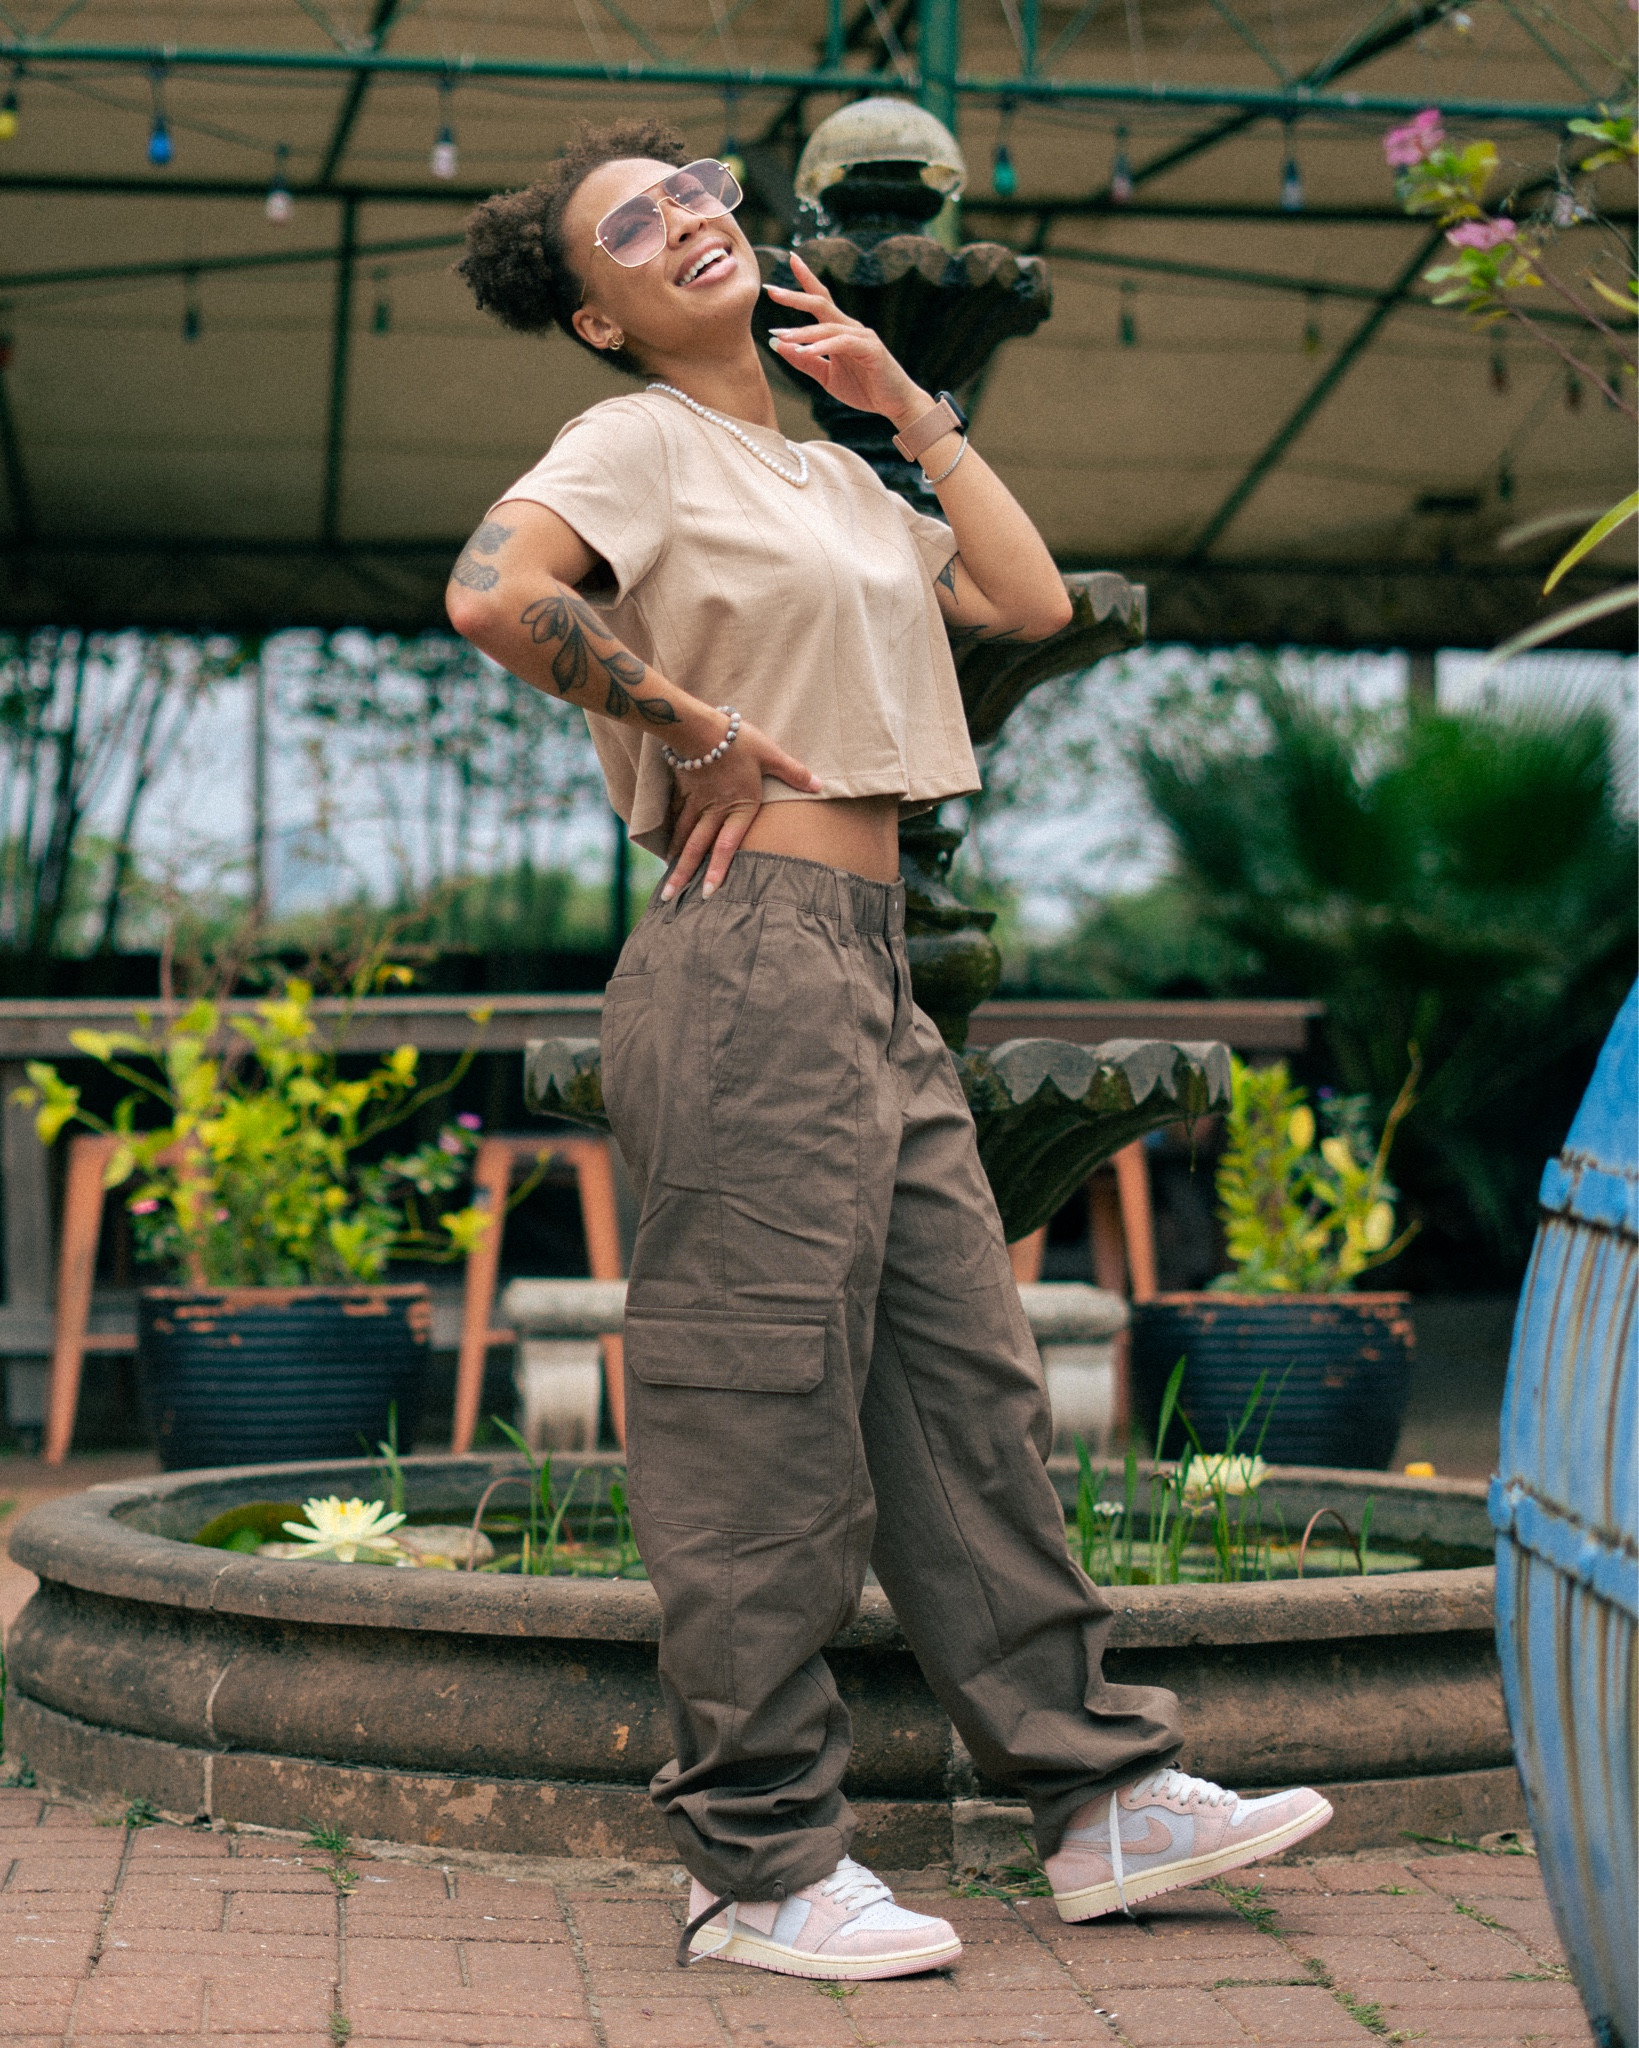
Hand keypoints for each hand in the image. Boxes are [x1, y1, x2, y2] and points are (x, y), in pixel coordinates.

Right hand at [661, 715, 820, 900]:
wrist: (700, 727)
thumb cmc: (738, 741)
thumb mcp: (770, 754)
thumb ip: (793, 772)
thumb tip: (819, 785)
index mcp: (739, 806)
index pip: (727, 846)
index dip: (717, 871)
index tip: (708, 893)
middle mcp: (715, 810)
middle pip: (698, 848)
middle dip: (684, 874)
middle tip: (671, 898)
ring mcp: (697, 801)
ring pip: (685, 835)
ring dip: (677, 857)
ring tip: (669, 877)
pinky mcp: (684, 789)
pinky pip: (677, 815)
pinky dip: (672, 832)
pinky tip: (668, 843)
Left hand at [764, 253, 926, 423]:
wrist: (895, 405)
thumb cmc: (864, 388)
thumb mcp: (826, 376)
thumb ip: (804, 360)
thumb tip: (776, 344)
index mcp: (840, 330)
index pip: (820, 300)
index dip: (805, 279)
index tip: (790, 259)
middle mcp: (850, 327)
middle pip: (821, 303)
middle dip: (795, 297)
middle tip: (771, 290)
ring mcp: (862, 336)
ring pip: (828, 326)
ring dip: (803, 332)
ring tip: (781, 336)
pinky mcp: (871, 349)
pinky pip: (843, 343)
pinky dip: (823, 346)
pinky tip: (806, 351)